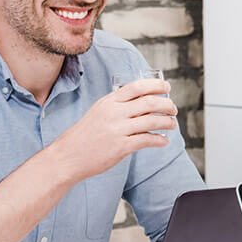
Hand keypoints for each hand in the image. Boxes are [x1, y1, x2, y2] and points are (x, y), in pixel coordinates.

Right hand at [50, 79, 177, 181]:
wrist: (68, 156)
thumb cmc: (85, 135)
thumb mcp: (98, 112)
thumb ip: (118, 105)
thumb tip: (143, 101)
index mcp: (109, 102)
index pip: (137, 87)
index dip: (155, 85)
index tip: (167, 88)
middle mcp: (114, 113)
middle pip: (149, 103)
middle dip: (167, 105)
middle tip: (173, 109)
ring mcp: (117, 130)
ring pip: (152, 121)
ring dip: (167, 122)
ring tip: (172, 124)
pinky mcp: (121, 147)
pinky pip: (147, 140)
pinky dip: (160, 140)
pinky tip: (163, 141)